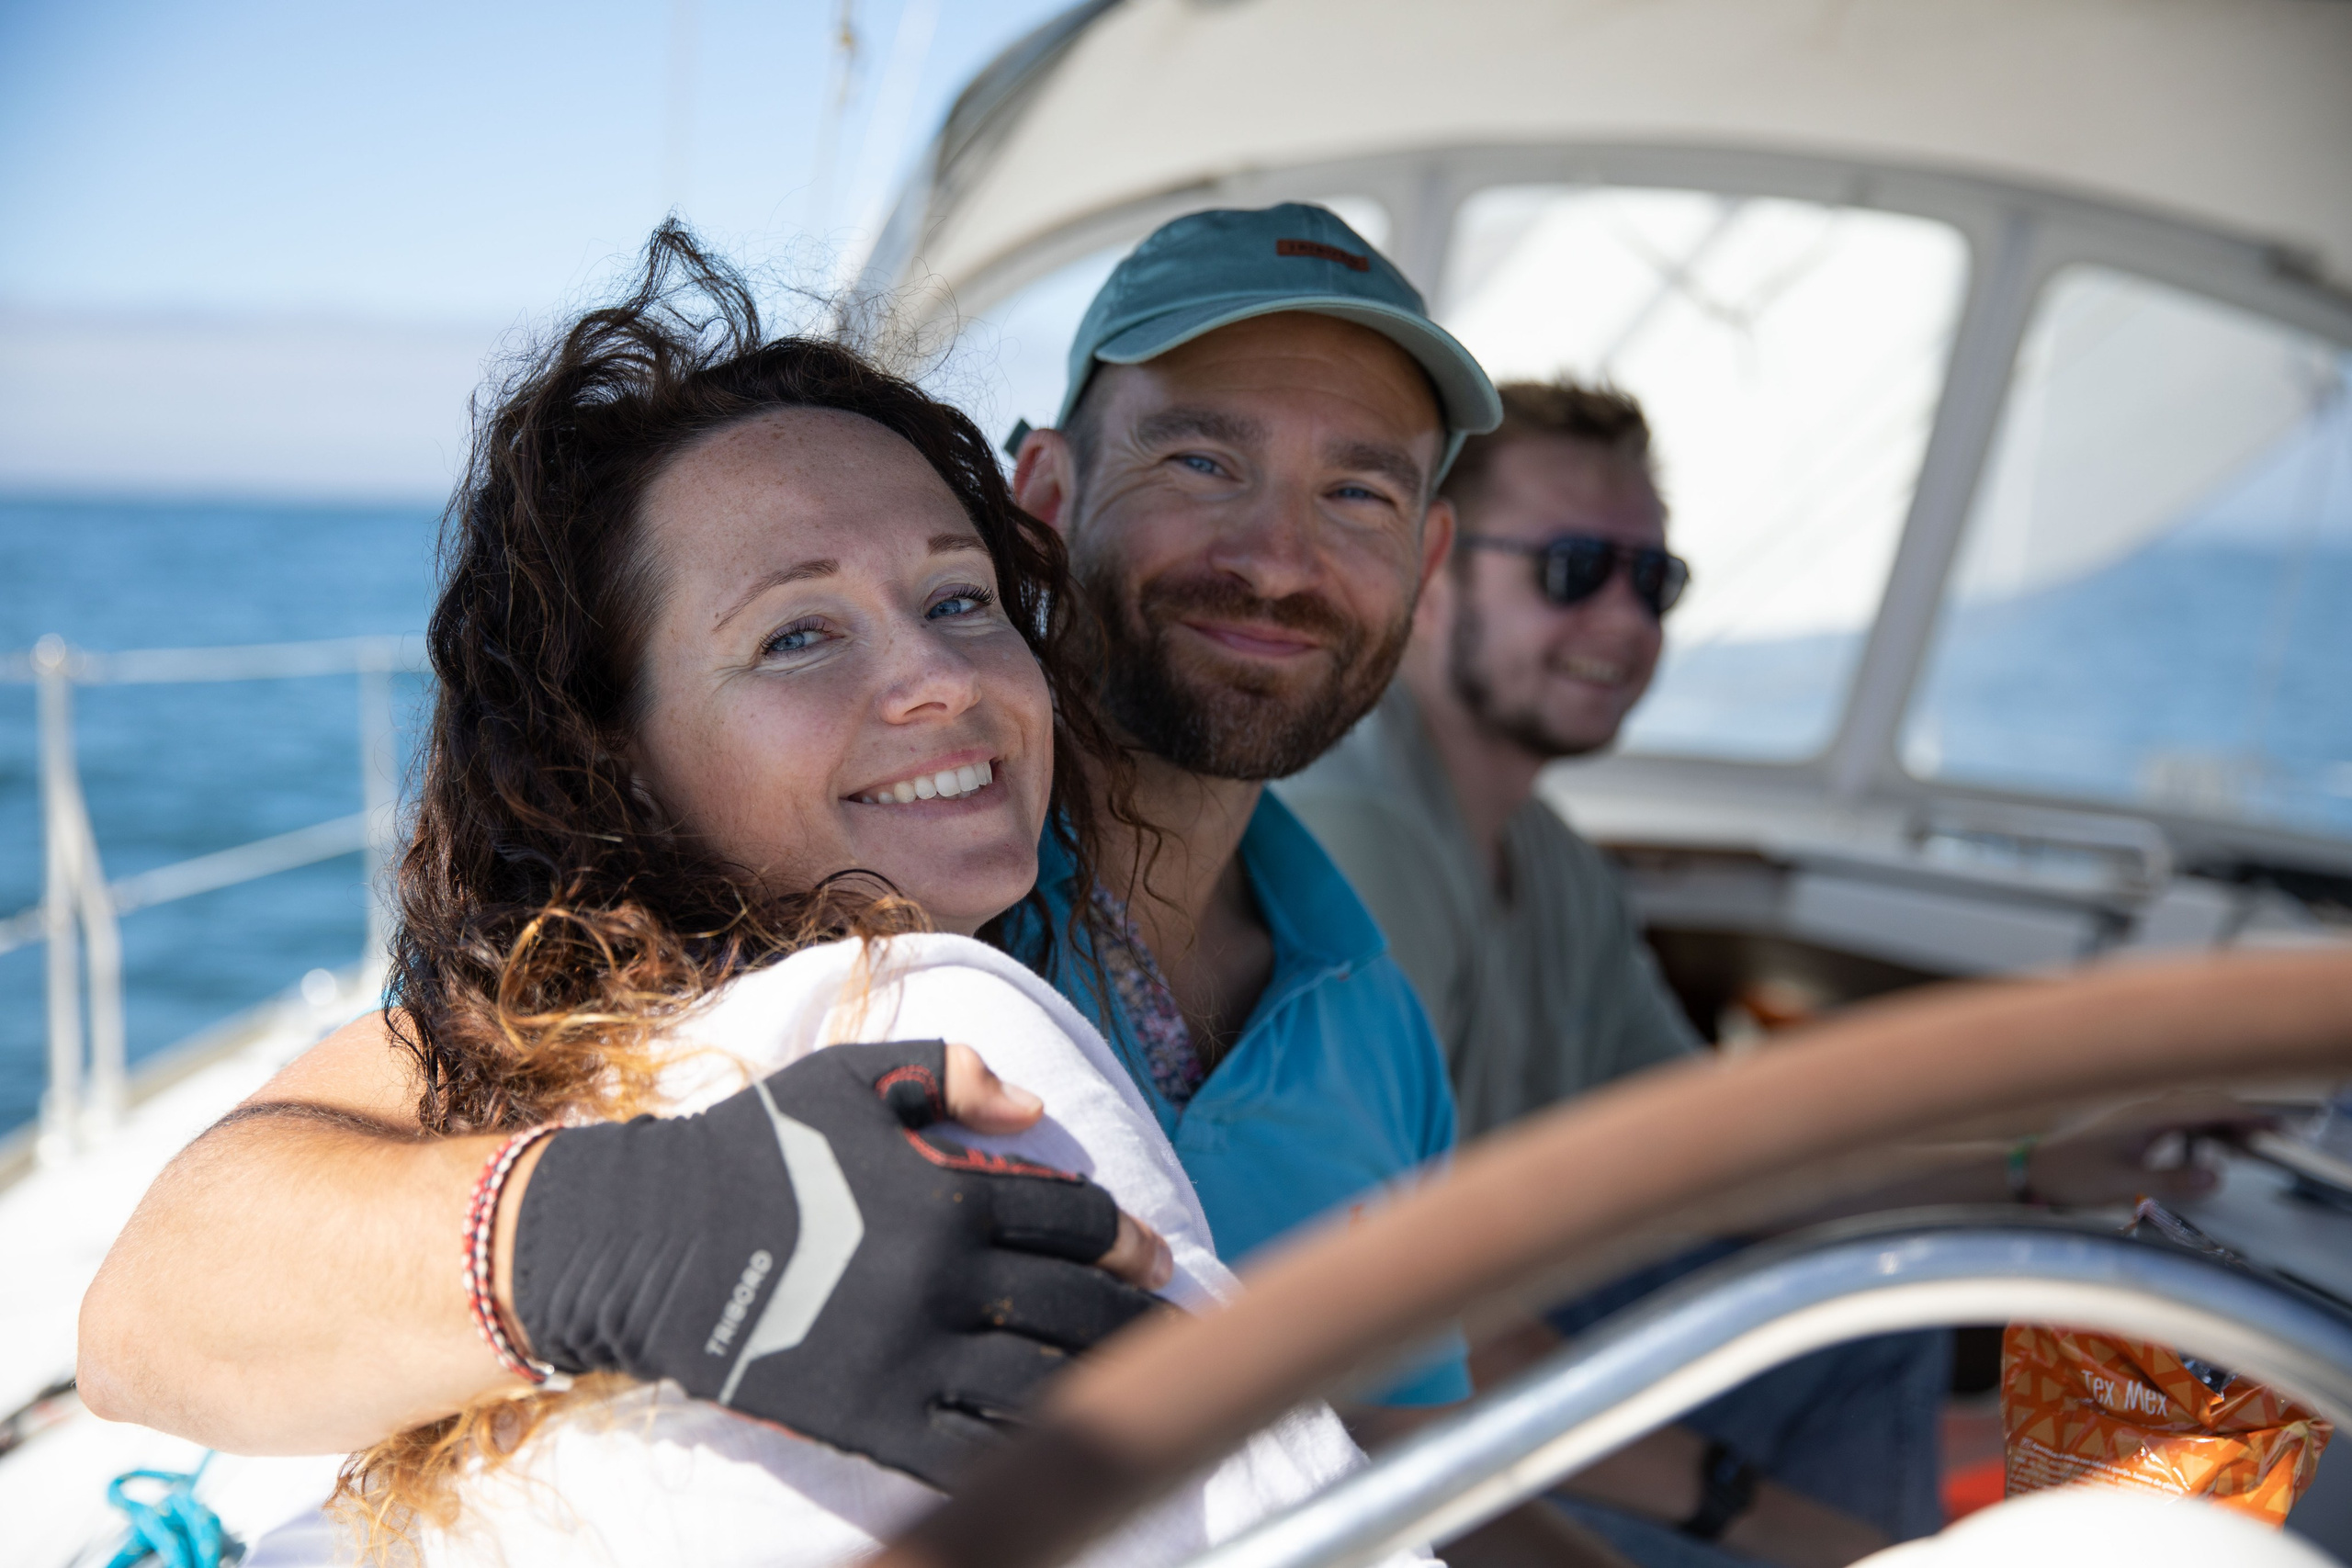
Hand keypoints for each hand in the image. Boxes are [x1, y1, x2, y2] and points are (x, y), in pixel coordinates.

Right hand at [510, 1040, 1170, 1488]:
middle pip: (1079, 1305)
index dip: (1126, 1237)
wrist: (647, 1241)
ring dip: (1103, 1383)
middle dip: (1140, 1315)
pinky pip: (972, 1448)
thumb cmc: (754, 1149)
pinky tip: (1062, 1443)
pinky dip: (1027, 1449)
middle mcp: (941, 1280)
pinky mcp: (870, 1420)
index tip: (1152, 1253)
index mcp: (947, 1195)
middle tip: (1175, 1326)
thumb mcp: (849, 1078)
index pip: (1078, 1220)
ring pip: (1042, 1381)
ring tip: (1142, 1386)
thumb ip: (949, 1071)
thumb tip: (1031, 1106)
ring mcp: (908, 1358)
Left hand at [2026, 1092, 2272, 1208]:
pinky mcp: (2128, 1128)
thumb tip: (2215, 1176)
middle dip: (2237, 1118)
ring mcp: (2134, 1117)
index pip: (2206, 1109)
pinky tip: (2196, 1154)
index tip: (2272, 1125)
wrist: (2030, 1171)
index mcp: (2146, 1118)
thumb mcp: (2124, 1184)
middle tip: (2268, 1136)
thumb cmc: (2067, 1175)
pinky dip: (2194, 1133)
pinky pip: (2172, 1122)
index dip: (2243, 1116)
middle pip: (2201, 1104)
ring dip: (2216, 1125)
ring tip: (2240, 1147)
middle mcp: (2142, 1110)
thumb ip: (2172, 1181)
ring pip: (2187, 1112)